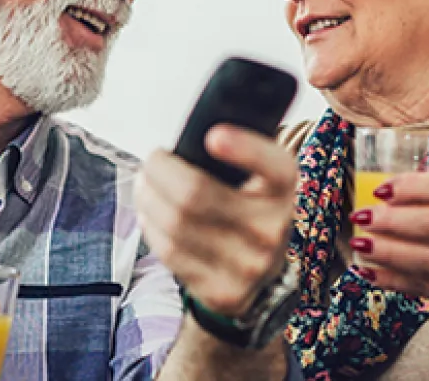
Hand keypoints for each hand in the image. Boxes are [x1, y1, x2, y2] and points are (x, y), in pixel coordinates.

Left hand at [134, 125, 298, 316]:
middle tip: (153, 160)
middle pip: (196, 194)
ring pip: (175, 224)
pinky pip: (171, 253)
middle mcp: (274, 230)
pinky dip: (151, 227)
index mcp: (283, 191)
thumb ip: (231, 158)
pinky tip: (151, 215)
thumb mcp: (254, 181)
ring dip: (148, 198)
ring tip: (144, 186)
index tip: (213, 136)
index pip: (275, 166)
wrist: (260, 277)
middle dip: (160, 170)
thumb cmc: (246, 212)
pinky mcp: (223, 292)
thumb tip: (179, 148)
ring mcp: (250, 266)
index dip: (245, 149)